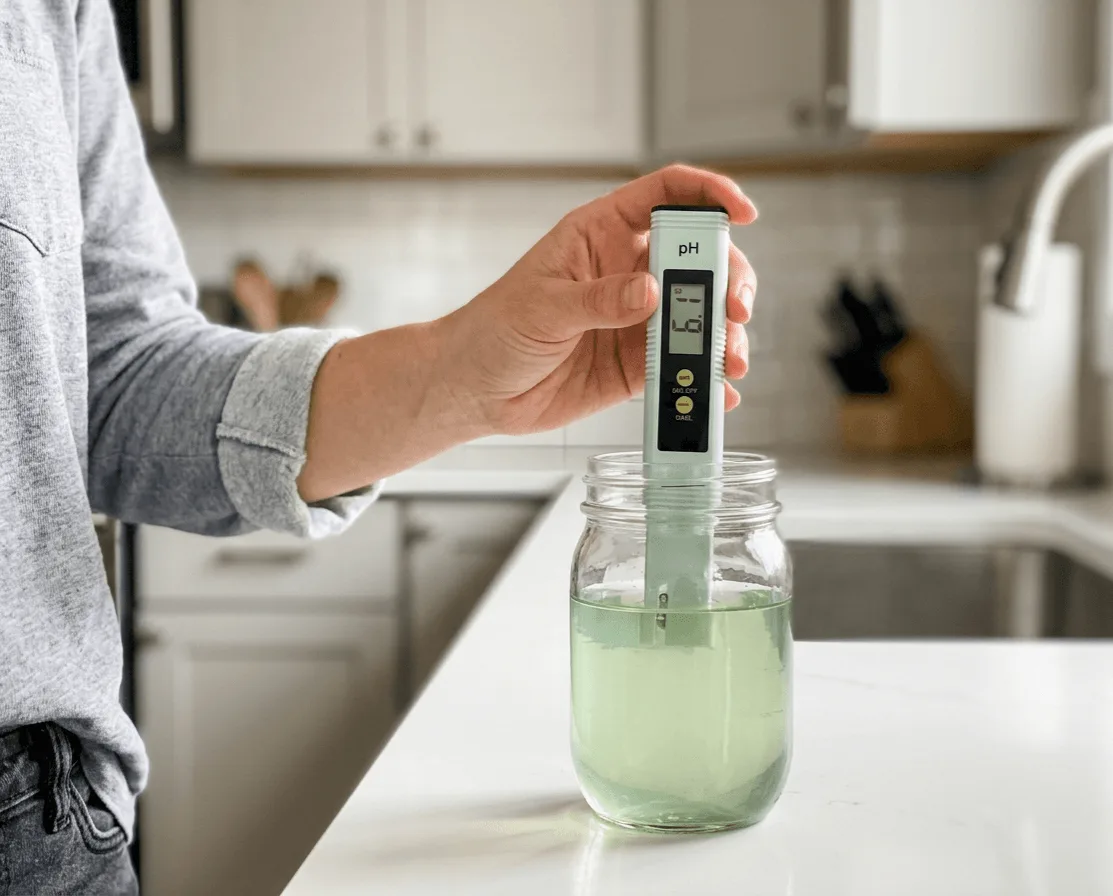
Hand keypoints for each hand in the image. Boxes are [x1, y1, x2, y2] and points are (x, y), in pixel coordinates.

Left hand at [298, 165, 757, 501]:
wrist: (476, 390)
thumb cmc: (495, 330)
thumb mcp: (542, 307)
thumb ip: (598, 300)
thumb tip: (650, 292)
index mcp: (602, 235)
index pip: (666, 195)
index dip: (709, 194)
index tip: (742, 211)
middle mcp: (628, 272)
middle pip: (699, 259)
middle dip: (729, 280)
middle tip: (735, 310)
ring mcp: (636, 319)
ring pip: (700, 316)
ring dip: (723, 336)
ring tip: (728, 360)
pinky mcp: (636, 365)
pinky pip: (682, 366)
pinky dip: (706, 379)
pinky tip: (719, 393)